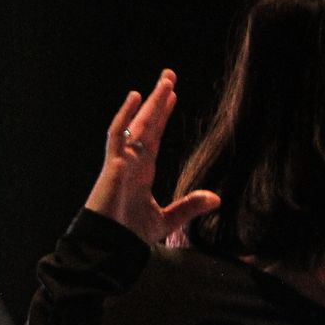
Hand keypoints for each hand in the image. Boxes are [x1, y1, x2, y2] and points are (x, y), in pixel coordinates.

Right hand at [83, 70, 220, 244]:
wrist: (107, 248)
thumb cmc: (128, 236)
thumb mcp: (166, 220)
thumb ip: (189, 207)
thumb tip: (216, 198)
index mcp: (142, 173)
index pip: (154, 137)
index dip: (163, 117)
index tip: (172, 98)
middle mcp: (132, 162)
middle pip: (147, 124)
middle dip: (158, 100)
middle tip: (169, 76)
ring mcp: (121, 161)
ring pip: (137, 124)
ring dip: (151, 102)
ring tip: (165, 81)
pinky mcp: (112, 165)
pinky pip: (117, 135)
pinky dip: (125, 116)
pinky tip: (136, 97)